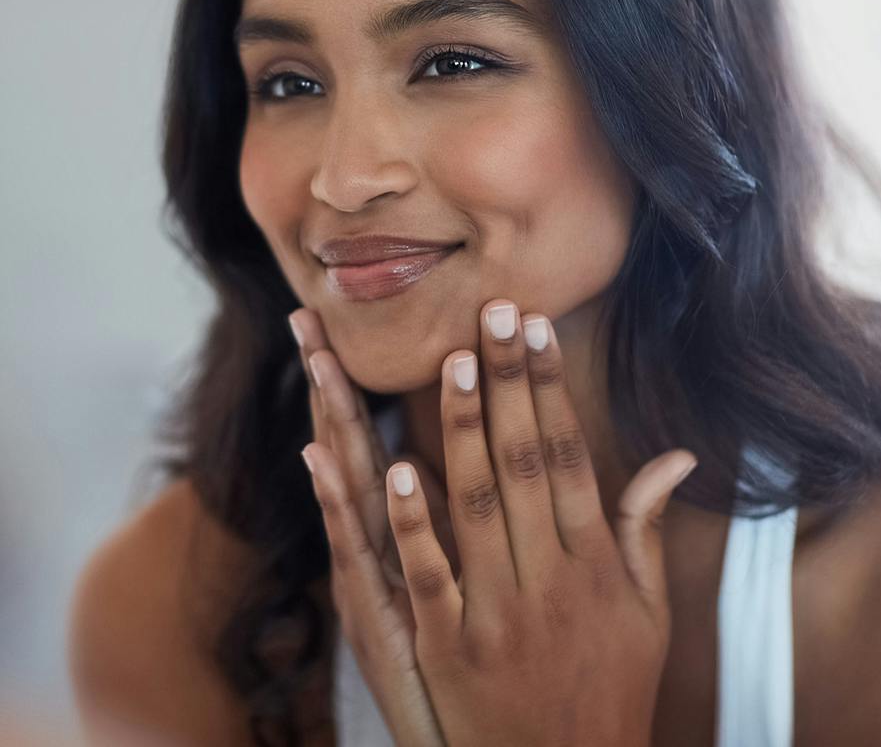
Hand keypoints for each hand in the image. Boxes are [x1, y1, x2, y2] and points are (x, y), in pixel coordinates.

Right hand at [291, 306, 452, 746]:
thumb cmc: (469, 667)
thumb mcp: (455, 588)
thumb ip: (456, 520)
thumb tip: (429, 462)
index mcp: (399, 535)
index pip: (376, 441)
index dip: (355, 387)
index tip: (333, 329)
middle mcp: (375, 551)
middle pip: (351, 450)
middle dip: (333, 384)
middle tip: (305, 318)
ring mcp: (372, 583)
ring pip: (349, 488)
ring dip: (334, 423)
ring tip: (317, 362)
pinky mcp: (378, 621)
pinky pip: (362, 554)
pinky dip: (346, 508)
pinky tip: (326, 460)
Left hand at [298, 299, 697, 746]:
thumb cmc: (612, 689)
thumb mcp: (649, 613)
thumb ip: (646, 529)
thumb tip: (676, 455)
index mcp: (597, 563)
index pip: (570, 455)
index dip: (552, 389)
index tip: (536, 330)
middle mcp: (552, 580)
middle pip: (526, 463)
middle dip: (510, 382)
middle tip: (494, 312)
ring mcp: (499, 615)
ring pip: (479, 506)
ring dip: (465, 431)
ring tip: (454, 361)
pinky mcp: (450, 651)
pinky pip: (430, 577)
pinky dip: (414, 523)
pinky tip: (398, 466)